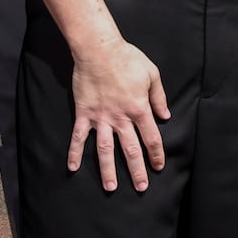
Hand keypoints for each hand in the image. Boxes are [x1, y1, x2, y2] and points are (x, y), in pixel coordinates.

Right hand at [69, 39, 169, 191]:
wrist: (99, 49)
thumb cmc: (127, 59)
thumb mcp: (152, 74)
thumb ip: (159, 97)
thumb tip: (166, 115)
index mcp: (139, 109)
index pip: (151, 138)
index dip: (156, 155)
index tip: (158, 167)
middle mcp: (120, 118)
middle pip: (130, 150)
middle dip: (136, 171)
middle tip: (141, 188)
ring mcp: (100, 118)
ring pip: (104, 150)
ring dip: (108, 170)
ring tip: (110, 187)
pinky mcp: (84, 113)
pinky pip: (78, 137)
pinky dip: (74, 152)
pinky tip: (72, 168)